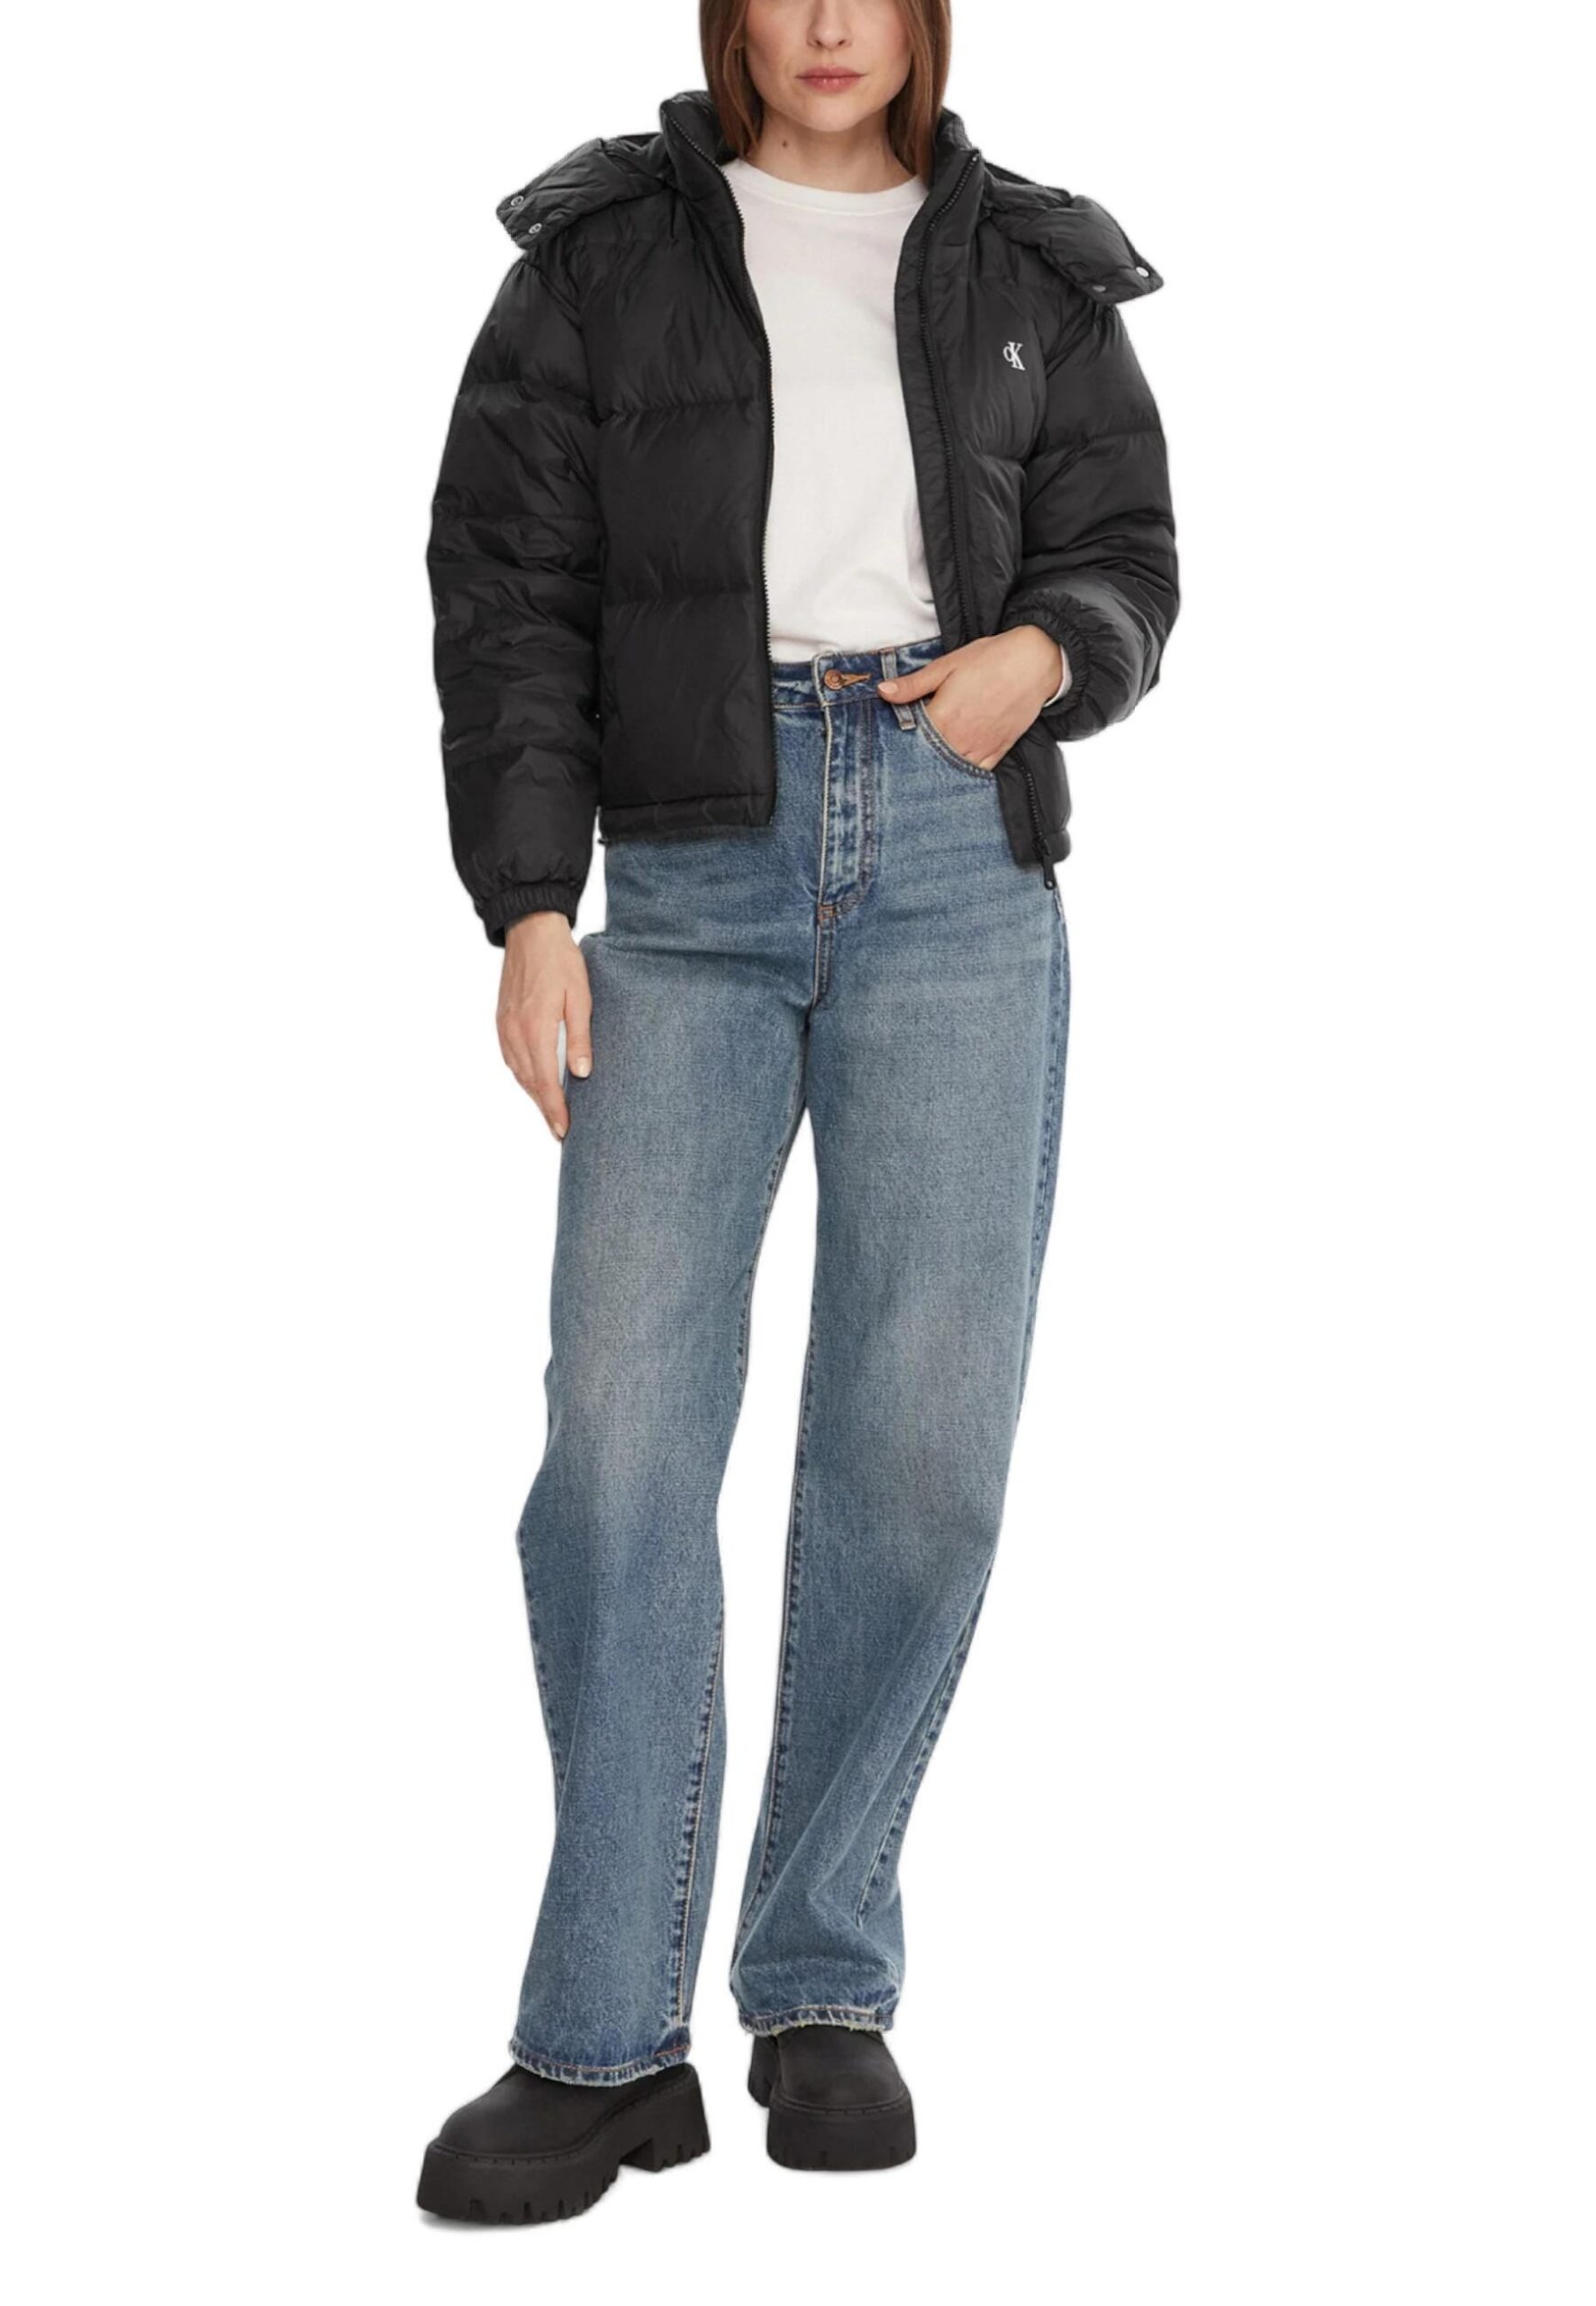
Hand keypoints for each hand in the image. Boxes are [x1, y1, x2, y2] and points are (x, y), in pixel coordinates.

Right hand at [497, 913, 592, 1140]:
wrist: (531, 932)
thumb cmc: (561, 961)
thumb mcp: (581, 998)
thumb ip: (580, 1037)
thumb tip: (582, 1073)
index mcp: (536, 1028)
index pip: (545, 1081)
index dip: (554, 1109)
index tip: (562, 1130)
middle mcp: (515, 1032)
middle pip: (529, 1083)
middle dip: (544, 1109)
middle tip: (559, 1130)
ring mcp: (505, 1027)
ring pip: (518, 1072)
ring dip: (533, 1094)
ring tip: (550, 1112)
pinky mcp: (502, 1021)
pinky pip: (511, 1057)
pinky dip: (523, 1075)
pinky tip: (534, 1082)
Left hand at [879, 626, 1068, 767]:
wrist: (1034, 662)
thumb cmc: (990, 659)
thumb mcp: (946, 666)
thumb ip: (913, 684)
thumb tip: (882, 691)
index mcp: (943, 717)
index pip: (909, 740)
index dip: (897, 741)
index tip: (889, 741)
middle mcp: (960, 739)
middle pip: (927, 761)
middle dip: (914, 760)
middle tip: (902, 759)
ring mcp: (980, 749)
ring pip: (950, 772)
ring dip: (937, 769)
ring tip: (924, 767)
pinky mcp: (997, 753)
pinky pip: (975, 774)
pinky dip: (961, 775)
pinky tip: (952, 771)